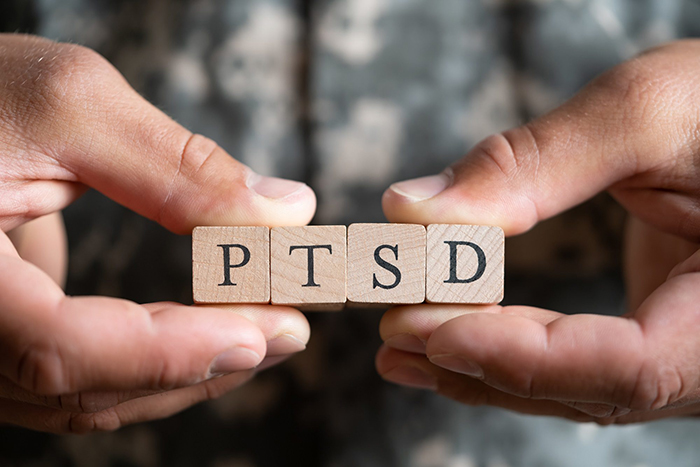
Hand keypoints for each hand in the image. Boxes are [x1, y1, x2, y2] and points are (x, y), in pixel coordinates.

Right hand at [0, 34, 315, 432]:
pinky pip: (84, 375)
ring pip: (89, 395)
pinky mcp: (9, 335)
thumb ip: (178, 165)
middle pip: (85, 387)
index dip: (167, 352)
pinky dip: (154, 363)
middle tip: (290, 330)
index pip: (57, 349)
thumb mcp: (70, 107)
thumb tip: (285, 211)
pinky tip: (209, 333)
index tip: (261, 333)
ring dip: (186, 374)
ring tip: (267, 332)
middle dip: (199, 366)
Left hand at [377, 40, 699, 423]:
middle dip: (484, 364)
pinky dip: (511, 348)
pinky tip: (451, 337)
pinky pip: (579, 358)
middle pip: (590, 386)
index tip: (431, 332)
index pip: (633, 367)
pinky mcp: (655, 327)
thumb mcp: (644, 115)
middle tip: (395, 332)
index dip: (522, 357)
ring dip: (483, 369)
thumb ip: (530, 165)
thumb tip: (411, 209)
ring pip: (578, 384)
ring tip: (401, 348)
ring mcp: (685, 344)